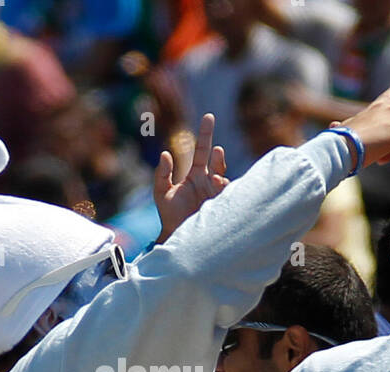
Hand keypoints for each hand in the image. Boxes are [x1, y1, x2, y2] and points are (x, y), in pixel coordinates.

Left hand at [153, 113, 227, 243]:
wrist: (177, 237)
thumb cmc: (169, 215)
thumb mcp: (161, 193)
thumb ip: (162, 174)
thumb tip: (165, 153)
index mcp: (195, 175)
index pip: (202, 150)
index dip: (205, 134)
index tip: (209, 116)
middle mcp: (209, 181)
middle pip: (216, 162)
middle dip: (217, 156)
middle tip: (216, 150)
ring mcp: (217, 194)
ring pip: (223, 179)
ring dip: (220, 178)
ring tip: (215, 180)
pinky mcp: (222, 207)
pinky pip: (228, 196)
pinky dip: (226, 193)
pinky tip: (220, 193)